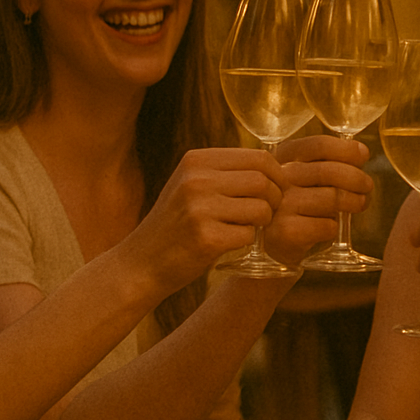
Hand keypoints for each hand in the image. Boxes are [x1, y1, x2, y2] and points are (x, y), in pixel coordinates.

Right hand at [120, 148, 288, 291]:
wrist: (142, 262)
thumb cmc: (176, 223)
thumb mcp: (191, 184)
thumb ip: (225, 171)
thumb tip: (274, 165)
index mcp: (196, 160)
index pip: (258, 157)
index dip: (277, 176)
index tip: (277, 191)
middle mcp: (196, 179)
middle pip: (263, 182)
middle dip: (274, 200)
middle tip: (266, 214)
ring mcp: (199, 208)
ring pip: (261, 209)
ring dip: (263, 222)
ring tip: (248, 228)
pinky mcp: (205, 238)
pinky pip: (249, 235)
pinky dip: (247, 241)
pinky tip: (230, 243)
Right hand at [265, 135, 373, 265]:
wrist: (275, 242)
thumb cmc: (298, 202)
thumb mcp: (307, 175)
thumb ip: (328, 161)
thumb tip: (361, 153)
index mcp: (283, 158)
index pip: (319, 146)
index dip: (346, 150)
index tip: (363, 156)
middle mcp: (279, 179)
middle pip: (329, 172)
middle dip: (357, 178)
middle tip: (367, 186)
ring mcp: (281, 205)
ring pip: (332, 198)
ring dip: (353, 202)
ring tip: (358, 204)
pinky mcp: (286, 232)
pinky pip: (326, 225)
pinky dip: (335, 227)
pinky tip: (329, 228)